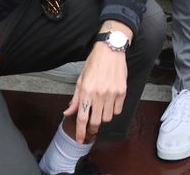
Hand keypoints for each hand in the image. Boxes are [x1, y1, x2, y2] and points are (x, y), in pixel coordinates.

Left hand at [63, 22, 129, 142]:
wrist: (111, 49)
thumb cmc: (94, 63)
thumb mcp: (81, 79)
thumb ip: (75, 98)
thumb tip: (67, 112)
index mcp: (86, 91)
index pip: (82, 118)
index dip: (80, 132)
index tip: (80, 139)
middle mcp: (99, 94)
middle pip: (96, 122)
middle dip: (92, 128)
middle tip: (91, 127)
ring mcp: (112, 93)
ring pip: (108, 118)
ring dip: (103, 118)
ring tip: (101, 110)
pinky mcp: (122, 91)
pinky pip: (118, 110)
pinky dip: (113, 110)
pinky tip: (110, 103)